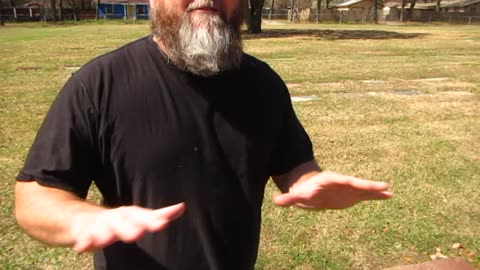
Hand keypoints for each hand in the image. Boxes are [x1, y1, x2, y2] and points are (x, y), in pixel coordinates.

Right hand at [71, 203, 185, 252]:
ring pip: (101, 229)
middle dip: (129, 227)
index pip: (142, 215)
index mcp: (128, 214)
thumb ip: (157, 215)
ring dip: (104, 233)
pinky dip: (83, 241)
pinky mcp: (81, 232)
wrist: (78, 216)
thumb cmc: (115, 219)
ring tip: (107, 240)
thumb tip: (182, 207)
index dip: (152, 219)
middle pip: (122, 221)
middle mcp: (114, 217)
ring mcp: (97, 224)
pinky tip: (83, 247)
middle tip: (137, 235)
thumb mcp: (136, 216)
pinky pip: (82, 237)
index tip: (163, 225)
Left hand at [273, 171, 391, 208]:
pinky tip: (388, 196)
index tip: (358, 183)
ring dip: (375, 191)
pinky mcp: (352, 195)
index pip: (340, 181)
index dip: (349, 182)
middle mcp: (341, 183)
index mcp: (330, 181)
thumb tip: (276, 201)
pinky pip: (366, 195)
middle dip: (368, 185)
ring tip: (390, 192)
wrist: (311, 189)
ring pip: (363, 189)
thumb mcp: (297, 196)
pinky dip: (376, 196)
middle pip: (356, 183)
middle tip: (383, 185)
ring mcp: (348, 189)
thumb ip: (288, 198)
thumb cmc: (304, 192)